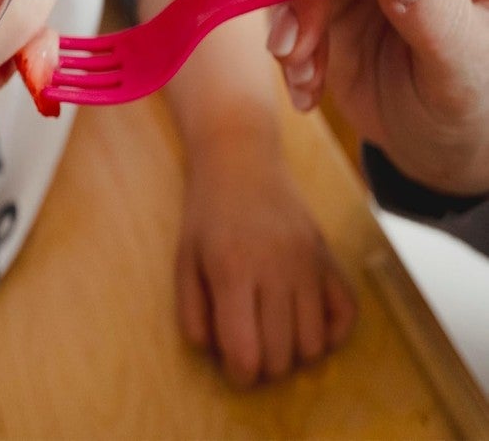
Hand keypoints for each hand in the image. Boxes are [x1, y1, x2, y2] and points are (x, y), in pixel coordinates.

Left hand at [175, 134, 355, 385]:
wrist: (240, 157)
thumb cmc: (206, 211)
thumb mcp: (184, 259)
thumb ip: (192, 312)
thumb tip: (216, 354)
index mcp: (233, 270)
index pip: (247, 352)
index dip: (239, 374)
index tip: (232, 366)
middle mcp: (276, 269)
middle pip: (282, 355)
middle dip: (264, 367)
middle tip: (250, 349)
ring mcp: (308, 261)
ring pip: (315, 342)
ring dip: (294, 354)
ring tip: (274, 335)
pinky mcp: (327, 254)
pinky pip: (347, 312)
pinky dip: (332, 334)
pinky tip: (306, 325)